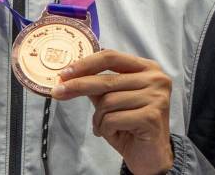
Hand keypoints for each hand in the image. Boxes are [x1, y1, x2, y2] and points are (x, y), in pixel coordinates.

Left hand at [51, 50, 173, 174]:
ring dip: (98, 118)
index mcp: (147, 68)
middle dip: (78, 86)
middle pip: (107, 79)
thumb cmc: (131, 126)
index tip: (65, 72)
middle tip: (58, 92)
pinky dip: (105, 128)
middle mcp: (156, 79)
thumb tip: (69, 76)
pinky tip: (113, 133)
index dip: (86, 64)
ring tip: (104, 126)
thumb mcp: (113, 101)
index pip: (111, 57)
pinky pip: (113, 118)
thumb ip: (98, 86)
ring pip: (108, 101)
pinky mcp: (152, 116)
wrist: (151, 157)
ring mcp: (156, 97)